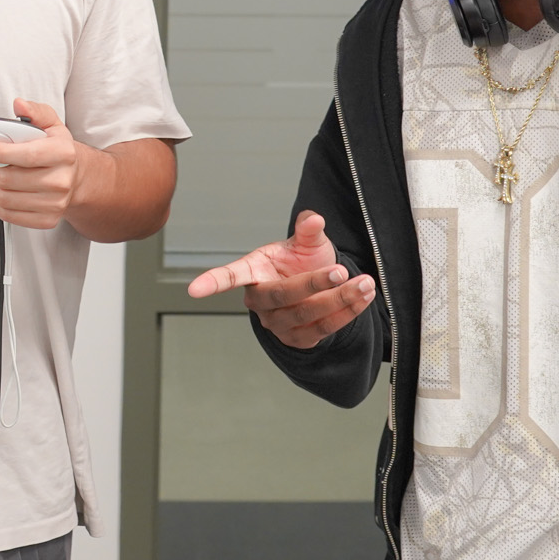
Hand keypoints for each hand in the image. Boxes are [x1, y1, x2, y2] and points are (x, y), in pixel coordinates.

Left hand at [0, 98, 88, 230]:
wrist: (75, 178)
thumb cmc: (57, 150)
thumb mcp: (51, 124)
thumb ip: (35, 112)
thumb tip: (19, 105)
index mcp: (64, 153)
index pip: (27, 156)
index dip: (0, 152)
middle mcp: (62, 181)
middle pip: (10, 179)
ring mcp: (55, 204)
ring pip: (5, 198)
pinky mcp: (47, 220)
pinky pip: (9, 215)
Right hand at [185, 212, 377, 349]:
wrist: (322, 289)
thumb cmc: (303, 261)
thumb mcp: (306, 243)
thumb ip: (308, 231)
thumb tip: (314, 219)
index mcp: (253, 272)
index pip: (230, 276)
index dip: (213, 282)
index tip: (193, 290)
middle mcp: (260, 301)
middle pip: (281, 296)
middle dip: (313, 284)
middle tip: (340, 270)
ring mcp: (278, 324)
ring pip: (307, 314)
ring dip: (340, 300)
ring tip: (365, 283)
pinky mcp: (300, 340)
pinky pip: (324, 329)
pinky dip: (347, 313)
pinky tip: (364, 297)